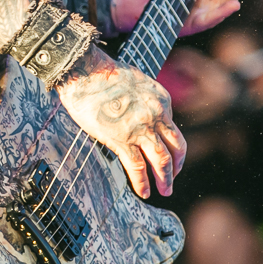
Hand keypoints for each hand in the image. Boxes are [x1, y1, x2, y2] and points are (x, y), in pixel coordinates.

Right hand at [57, 47, 185, 197]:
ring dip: (166, 179)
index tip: (163, 153)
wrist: (86, 71)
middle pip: (176, 148)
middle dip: (176, 167)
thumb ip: (143, 100)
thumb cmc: (103, 74)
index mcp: (162, 100)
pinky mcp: (122, 139)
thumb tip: (138, 112)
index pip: (171, 128)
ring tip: (165, 191)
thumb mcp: (135, 82)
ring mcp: (141, 129)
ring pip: (162, 161)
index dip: (168, 143)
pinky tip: (143, 192)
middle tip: (173, 178)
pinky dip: (142, 182)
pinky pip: (137, 167)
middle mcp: (157, 115)